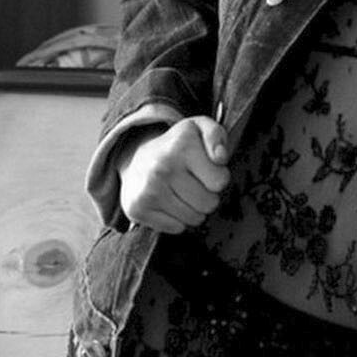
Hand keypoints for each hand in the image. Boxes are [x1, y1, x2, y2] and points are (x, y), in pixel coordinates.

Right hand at [117, 116, 231, 232]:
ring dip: (194, 209)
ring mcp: (148, 190)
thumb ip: (216, 135)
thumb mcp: (199, 128)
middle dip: (207, 196)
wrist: (136, 157)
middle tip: (194, 183)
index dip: (218, 177)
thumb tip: (220, 157)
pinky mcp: (137, 209)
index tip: (206, 169)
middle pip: (209, 203)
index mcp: (182, 146)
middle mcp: (162, 168)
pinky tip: (169, 203)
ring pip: (194, 219)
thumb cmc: (177, 146)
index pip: (220, 181)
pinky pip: (176, 228)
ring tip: (182, 193)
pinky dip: (177, 220)